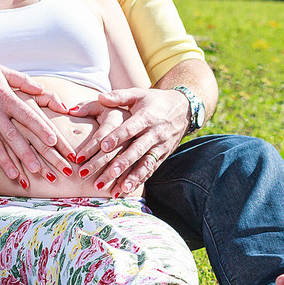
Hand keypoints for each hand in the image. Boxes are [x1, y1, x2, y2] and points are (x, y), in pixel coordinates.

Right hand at [0, 55, 72, 181]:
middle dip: (26, 153)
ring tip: (15, 176)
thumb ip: (23, 81)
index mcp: (5, 97)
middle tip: (38, 169)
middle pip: (13, 135)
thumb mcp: (2, 71)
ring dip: (4, 161)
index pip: (27, 115)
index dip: (41, 128)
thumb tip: (42, 89)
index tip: (53, 141)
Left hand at [71, 87, 188, 194]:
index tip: (103, 146)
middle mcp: (154, 133)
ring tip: (120, 189)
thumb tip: (100, 96)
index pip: (130, 128)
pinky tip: (127, 189)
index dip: (117, 137)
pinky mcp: (163, 155)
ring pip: (145, 163)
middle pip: (137, 149)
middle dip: (124, 162)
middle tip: (110, 173)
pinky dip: (140, 180)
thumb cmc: (154, 101)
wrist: (183, 109)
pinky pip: (151, 169)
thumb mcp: (139, 94)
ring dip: (133, 177)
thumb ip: (119, 96)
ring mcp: (160, 146)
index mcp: (146, 117)